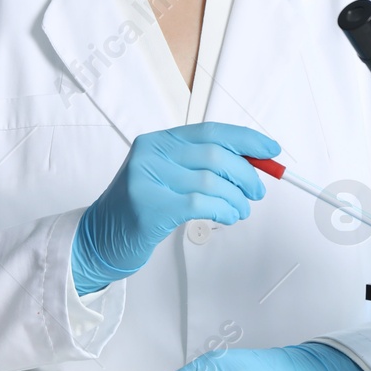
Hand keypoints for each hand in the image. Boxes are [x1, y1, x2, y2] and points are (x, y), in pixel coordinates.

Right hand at [71, 122, 277, 295]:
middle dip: (246, 174)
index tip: (270, 150)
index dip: (246, 140)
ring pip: (211, 182)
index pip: (210, 132)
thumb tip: (251, 163)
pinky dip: (223, 211)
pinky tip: (227, 217)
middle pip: (215, 155)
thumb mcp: (167, 177)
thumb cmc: (140, 209)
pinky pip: (200, 204)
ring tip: (240, 210)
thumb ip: (202, 165)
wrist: (99, 238)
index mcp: (157, 141)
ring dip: (236, 199)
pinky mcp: (149, 207)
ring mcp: (146, 179)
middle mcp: (150, 154)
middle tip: (257, 191)